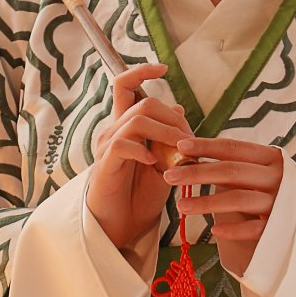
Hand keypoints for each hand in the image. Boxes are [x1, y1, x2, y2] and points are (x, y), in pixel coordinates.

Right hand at [86, 61, 191, 253]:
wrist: (122, 227)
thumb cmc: (140, 196)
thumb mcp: (163, 162)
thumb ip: (168, 136)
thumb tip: (179, 106)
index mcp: (125, 127)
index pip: (124, 85)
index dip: (142, 71)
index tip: (163, 69)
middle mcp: (112, 132)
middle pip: (142, 102)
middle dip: (173, 117)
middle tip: (189, 141)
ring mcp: (107, 148)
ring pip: (138, 120)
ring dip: (167, 133)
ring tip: (181, 152)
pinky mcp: (106, 165)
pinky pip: (124, 145)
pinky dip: (145, 151)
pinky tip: (157, 165)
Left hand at [163, 137, 284, 275]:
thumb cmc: (271, 191)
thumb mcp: (256, 172)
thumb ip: (231, 163)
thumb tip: (188, 151)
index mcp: (271, 158)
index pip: (233, 148)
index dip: (206, 146)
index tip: (180, 146)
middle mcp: (278, 177)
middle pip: (231, 172)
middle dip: (197, 173)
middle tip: (169, 176)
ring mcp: (281, 202)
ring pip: (239, 199)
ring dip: (207, 202)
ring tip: (180, 206)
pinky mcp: (281, 228)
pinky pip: (253, 229)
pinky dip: (233, 229)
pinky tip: (213, 230)